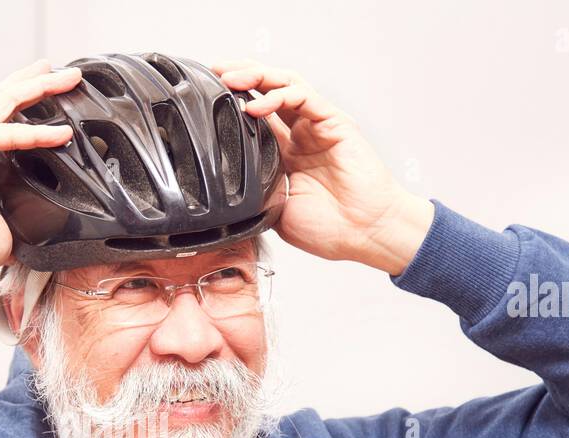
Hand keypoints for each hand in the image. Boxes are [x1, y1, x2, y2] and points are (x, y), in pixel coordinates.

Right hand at [0, 59, 82, 273]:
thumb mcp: (6, 230)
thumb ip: (25, 225)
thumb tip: (44, 242)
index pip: (3, 122)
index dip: (27, 109)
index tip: (52, 104)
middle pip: (6, 100)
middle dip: (35, 82)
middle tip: (61, 72)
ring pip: (8, 100)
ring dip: (39, 86)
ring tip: (65, 76)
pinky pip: (10, 131)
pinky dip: (38, 133)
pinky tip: (62, 134)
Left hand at [210, 59, 433, 275]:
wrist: (364, 234)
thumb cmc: (328, 228)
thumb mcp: (273, 209)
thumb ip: (252, 189)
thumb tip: (220, 182)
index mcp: (285, 153)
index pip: (254, 114)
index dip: (231, 101)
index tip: (204, 96)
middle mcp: (301, 133)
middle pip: (267, 89)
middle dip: (239, 76)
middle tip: (213, 71)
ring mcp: (318, 126)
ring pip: (285, 85)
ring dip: (255, 77)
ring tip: (229, 78)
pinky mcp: (335, 123)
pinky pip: (305, 97)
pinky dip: (279, 95)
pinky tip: (257, 104)